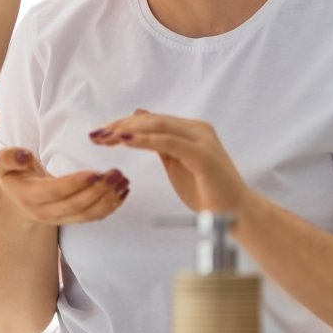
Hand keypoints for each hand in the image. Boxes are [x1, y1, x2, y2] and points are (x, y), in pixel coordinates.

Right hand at [0, 147, 128, 224]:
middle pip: (75, 205)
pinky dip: (110, 207)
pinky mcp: (72, 220)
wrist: (19, 197)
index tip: (95, 173)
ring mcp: (59, 219)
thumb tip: (25, 156)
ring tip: (123, 181)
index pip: (55, 192)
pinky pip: (93, 217)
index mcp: (29, 196)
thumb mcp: (7, 161)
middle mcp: (44, 212)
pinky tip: (123, 192)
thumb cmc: (17, 174)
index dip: (75, 184)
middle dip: (98, 191)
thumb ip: (12, 156)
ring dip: (108, 199)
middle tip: (116, 174)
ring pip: (87, 214)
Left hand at [88, 109, 249, 212]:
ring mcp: (202, 140)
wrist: (235, 213)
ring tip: (106, 137)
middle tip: (97, 135)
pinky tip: (126, 142)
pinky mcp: (204, 155)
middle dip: (121, 126)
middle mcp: (197, 129)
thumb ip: (159, 142)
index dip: (123, 124)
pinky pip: (169, 143)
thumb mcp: (175, 163)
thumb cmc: (207, 191)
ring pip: (159, 127)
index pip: (151, 120)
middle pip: (151, 120)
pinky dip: (145, 140)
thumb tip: (138, 119)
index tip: (101, 132)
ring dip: (128, 131)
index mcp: (191, 129)